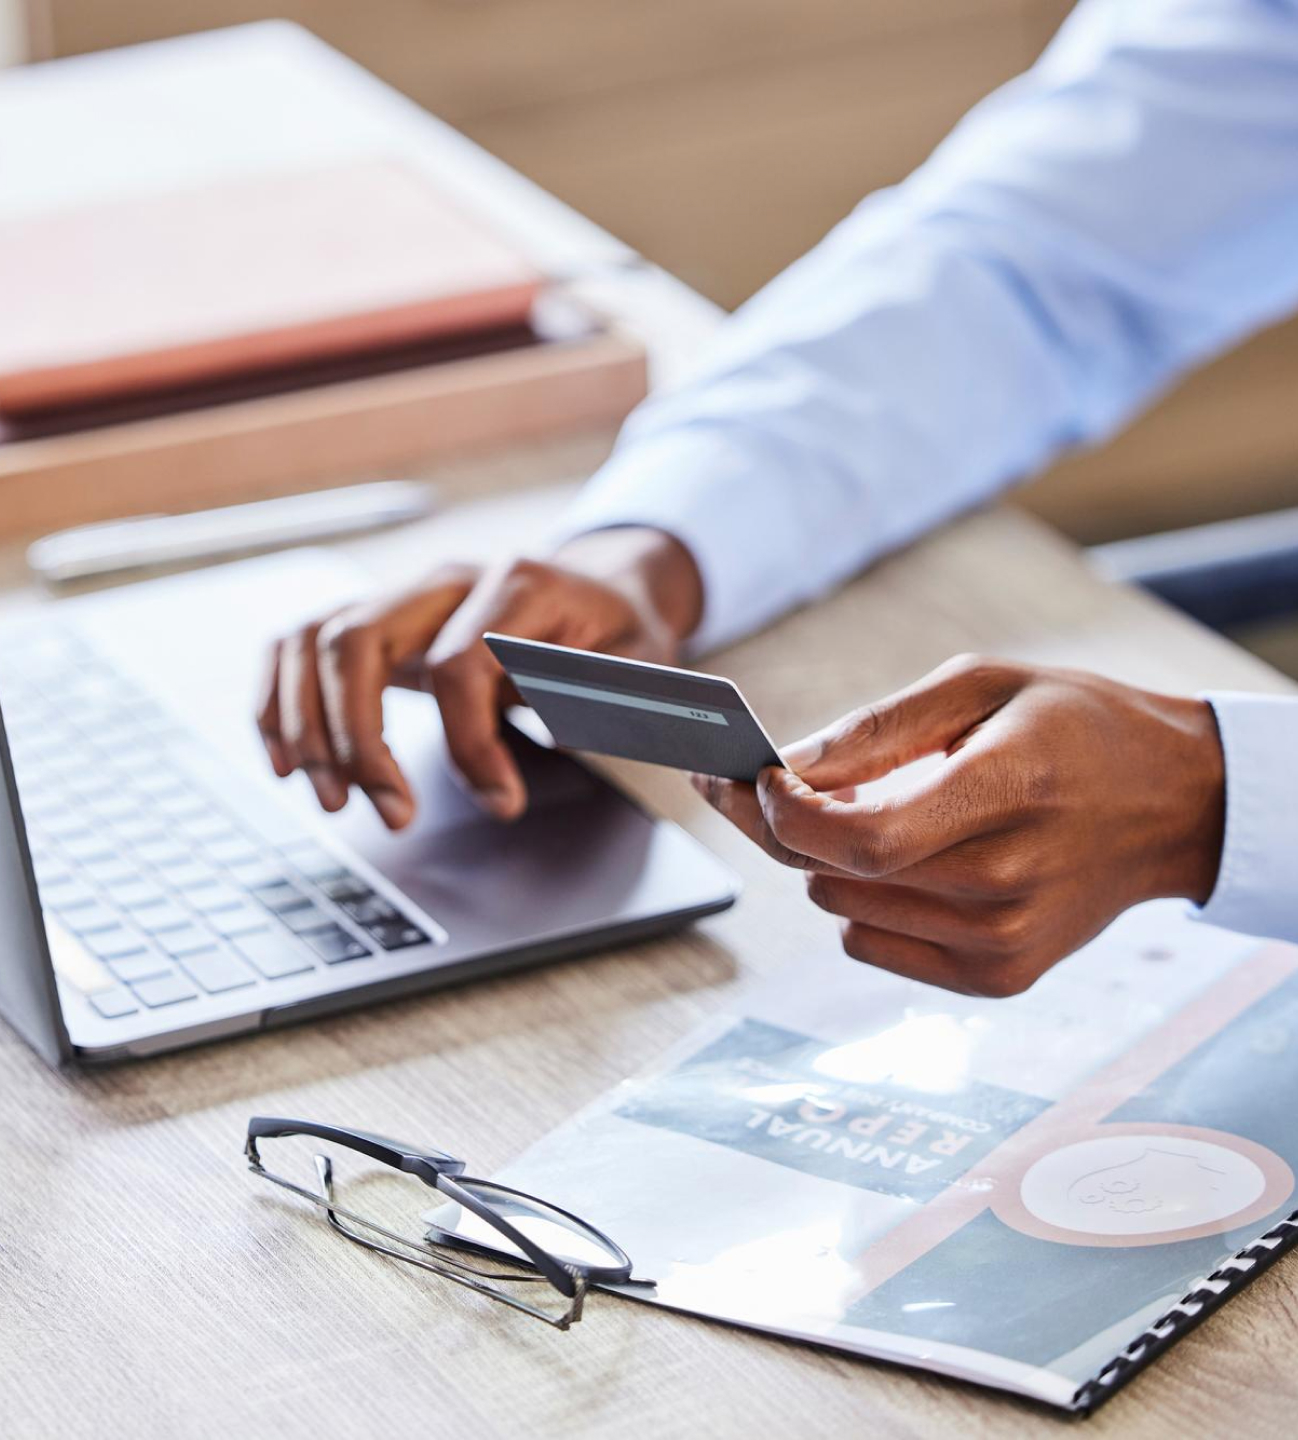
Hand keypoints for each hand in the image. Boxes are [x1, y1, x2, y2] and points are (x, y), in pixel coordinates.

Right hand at [257, 527, 702, 827]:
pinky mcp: (380, 621)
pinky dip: (280, 702)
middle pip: (358, 640)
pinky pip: (299, 644)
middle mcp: (445, 580)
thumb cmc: (620, 634)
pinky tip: (286, 760)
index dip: (469, 741)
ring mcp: (404, 596)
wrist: (603, 591)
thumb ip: (601, 696)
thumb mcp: (639, 664)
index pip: (458, 661)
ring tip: (332, 801)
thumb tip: (553, 734)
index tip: (500, 802)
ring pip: (315, 640)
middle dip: (358, 738)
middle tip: (392, 813)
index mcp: (516, 583)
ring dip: (309, 727)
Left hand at [694, 655, 1225, 996]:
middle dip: (781, 825)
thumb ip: (876, 729)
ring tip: (869, 813)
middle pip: (835, 875)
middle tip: (768, 783)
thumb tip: (784, 765)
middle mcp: (1009, 880)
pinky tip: (907, 862)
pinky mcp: (998, 977)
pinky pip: (867, 944)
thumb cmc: (1075, 728)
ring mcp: (1005, 942)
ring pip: (839, 909)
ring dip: (826, 861)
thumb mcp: (982, 686)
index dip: (785, 814)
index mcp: (1011, 790)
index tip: (751, 776)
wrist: (1173, 805)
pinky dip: (861, 902)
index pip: (863, 838)